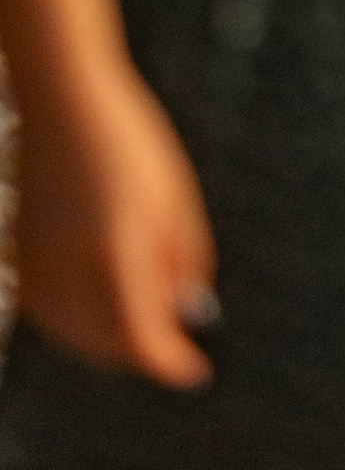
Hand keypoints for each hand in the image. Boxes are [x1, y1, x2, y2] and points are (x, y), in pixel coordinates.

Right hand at [12, 64, 216, 385]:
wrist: (65, 100)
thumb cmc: (130, 141)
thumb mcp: (175, 197)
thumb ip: (183, 262)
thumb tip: (185, 315)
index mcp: (114, 251)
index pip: (140, 338)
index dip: (170, 362)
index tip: (196, 370)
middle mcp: (68, 270)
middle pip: (110, 346)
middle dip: (147, 348)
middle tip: (178, 332)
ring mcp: (37, 270)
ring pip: (80, 338)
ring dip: (116, 338)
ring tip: (149, 303)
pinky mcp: (22, 264)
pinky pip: (57, 318)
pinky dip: (87, 321)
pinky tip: (111, 293)